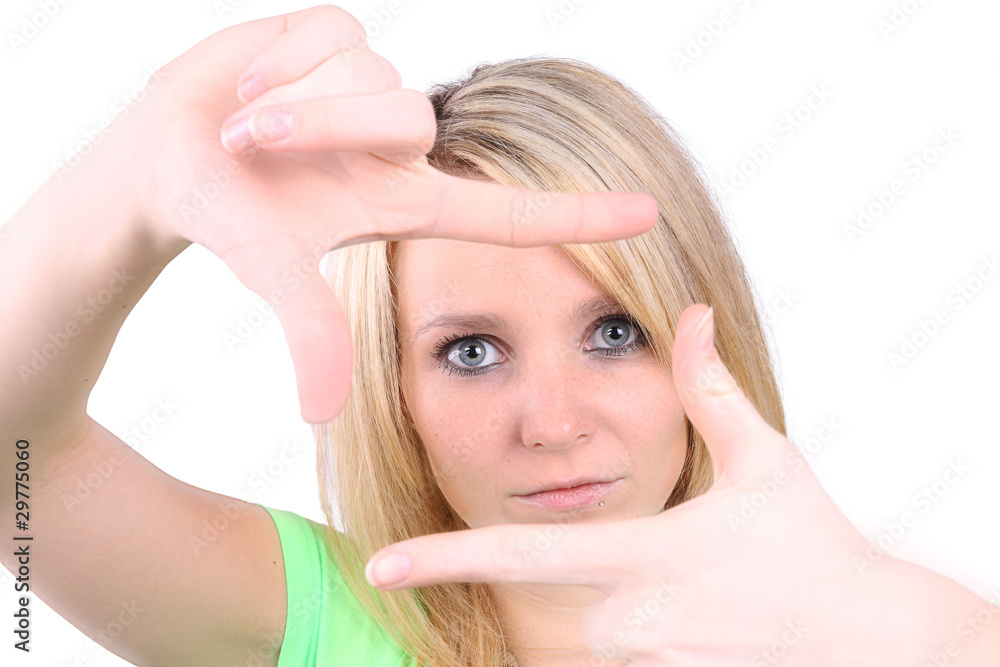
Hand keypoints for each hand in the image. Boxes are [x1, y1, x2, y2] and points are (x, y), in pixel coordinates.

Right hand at [129, 5, 655, 423]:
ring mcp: (376, 89)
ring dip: (288, 101)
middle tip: (253, 145)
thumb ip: (309, 334)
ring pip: (366, 75)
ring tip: (247, 123)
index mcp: (407, 203)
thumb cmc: (229, 219)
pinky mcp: (342, 36)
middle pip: (407, 118)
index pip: (510, 213)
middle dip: (319, 128)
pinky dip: (275, 59)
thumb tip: (322, 414)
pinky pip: (330, 34)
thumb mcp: (273, 274)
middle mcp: (403, 146)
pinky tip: (252, 82)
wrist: (166, 158)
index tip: (647, 214)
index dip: (577, 215)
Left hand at [363, 304, 982, 664]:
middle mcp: (633, 620)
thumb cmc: (816, 545)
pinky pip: (641, 653)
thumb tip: (693, 314)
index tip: (381, 564)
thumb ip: (711, 389)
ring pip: (613, 626)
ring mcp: (653, 661)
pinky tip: (726, 627)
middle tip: (706, 570)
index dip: (445, 557)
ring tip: (724, 598)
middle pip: (578, 589)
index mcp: (644, 553)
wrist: (873, 638)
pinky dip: (673, 634)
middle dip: (623, 573)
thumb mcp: (766, 459)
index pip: (524, 553)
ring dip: (655, 605)